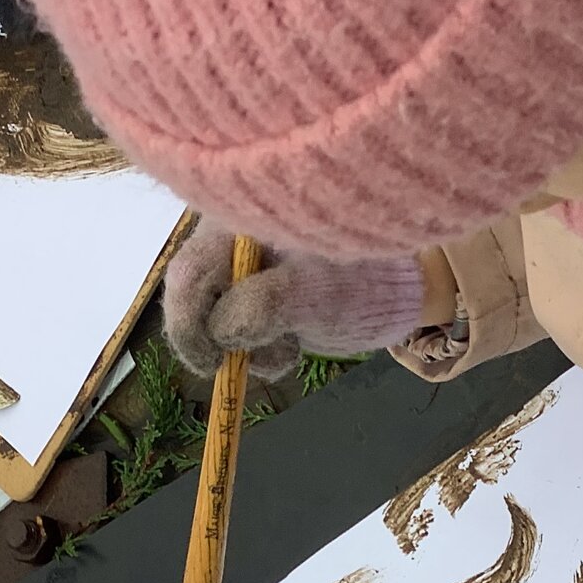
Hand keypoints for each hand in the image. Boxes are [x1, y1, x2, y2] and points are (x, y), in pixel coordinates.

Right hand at [162, 219, 429, 380]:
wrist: (394, 291)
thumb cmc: (360, 281)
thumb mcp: (314, 295)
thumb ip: (262, 307)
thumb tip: (220, 329)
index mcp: (239, 218)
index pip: (189, 272)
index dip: (189, 323)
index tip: (212, 364)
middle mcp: (226, 235)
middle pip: (192, 296)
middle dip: (227, 337)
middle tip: (267, 356)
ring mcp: (235, 264)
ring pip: (211, 317)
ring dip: (248, 346)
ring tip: (292, 345)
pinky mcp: (248, 292)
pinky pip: (232, 328)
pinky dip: (259, 346)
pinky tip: (291, 342)